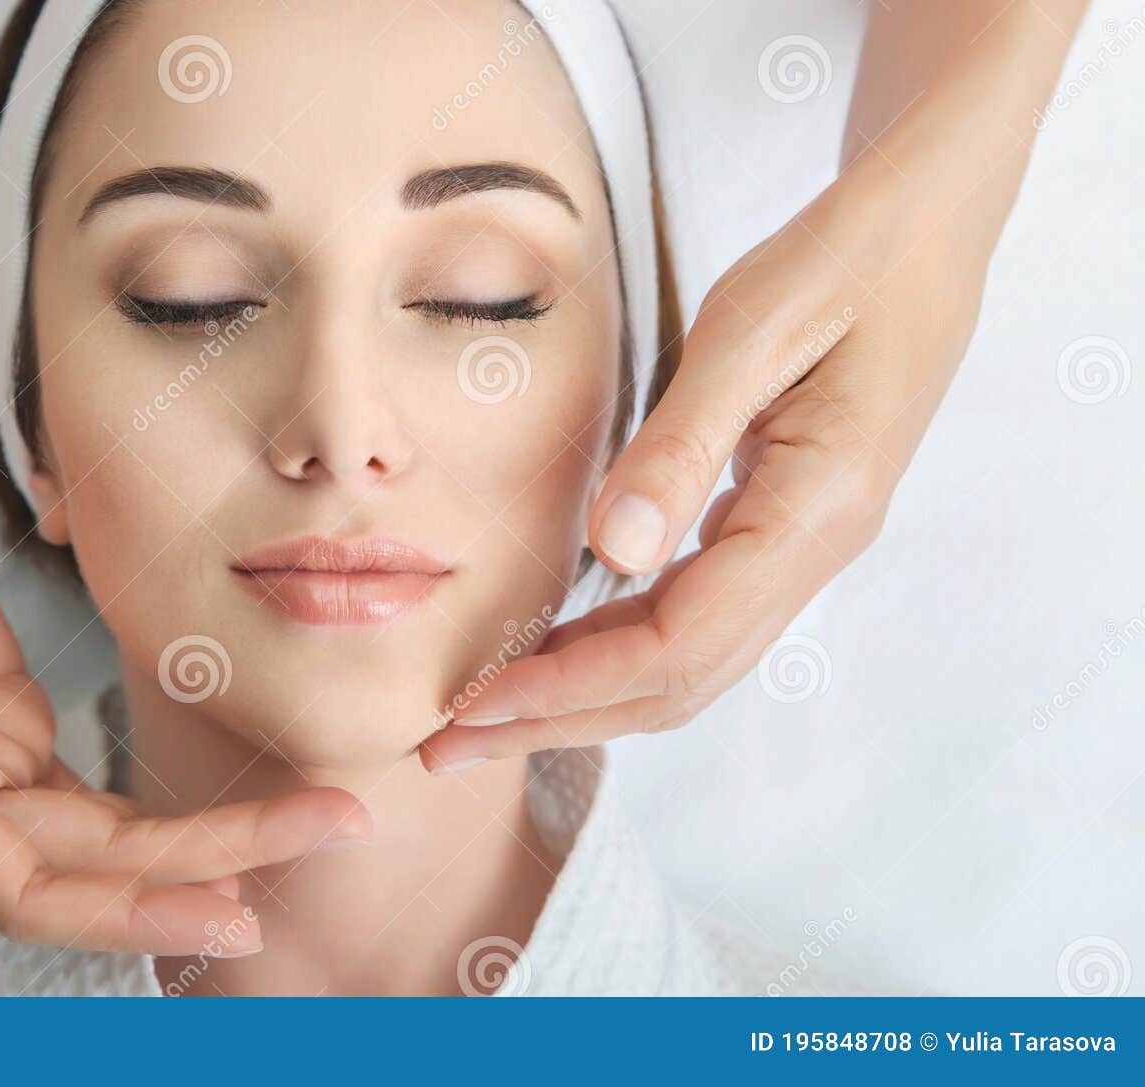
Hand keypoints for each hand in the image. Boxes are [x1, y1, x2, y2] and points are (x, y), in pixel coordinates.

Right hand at [0, 434, 368, 952]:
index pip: (23, 889)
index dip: (124, 911)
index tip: (226, 903)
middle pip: (90, 874)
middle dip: (203, 872)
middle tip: (324, 837)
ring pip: (102, 844)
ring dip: (198, 846)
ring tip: (304, 826)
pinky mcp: (5, 732)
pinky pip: (91, 802)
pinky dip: (157, 816)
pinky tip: (224, 821)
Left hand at [421, 161, 982, 768]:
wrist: (928, 232)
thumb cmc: (842, 260)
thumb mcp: (753, 329)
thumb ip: (682, 443)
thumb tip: (614, 549)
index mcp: (816, 512)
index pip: (681, 645)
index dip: (573, 685)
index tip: (477, 703)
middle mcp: (815, 551)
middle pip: (679, 682)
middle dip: (559, 719)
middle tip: (447, 744)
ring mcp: (802, 547)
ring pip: (687, 663)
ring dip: (583, 696)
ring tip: (483, 712)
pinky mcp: (780, 528)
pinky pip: (693, 616)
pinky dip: (616, 645)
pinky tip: (556, 646)